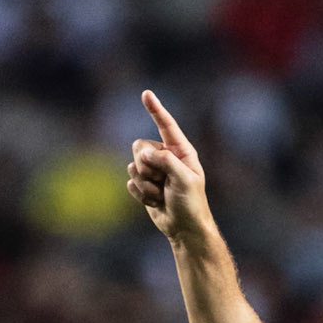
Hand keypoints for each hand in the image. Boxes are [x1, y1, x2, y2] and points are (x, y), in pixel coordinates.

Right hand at [127, 91, 210, 242]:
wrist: (185, 229)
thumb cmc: (191, 204)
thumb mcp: (185, 180)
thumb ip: (166, 161)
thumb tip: (142, 153)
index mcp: (180, 151)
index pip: (166, 125)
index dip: (155, 110)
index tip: (146, 94)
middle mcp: (165, 157)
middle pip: (139, 146)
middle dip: (147, 166)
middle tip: (162, 182)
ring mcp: (153, 170)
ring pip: (134, 165)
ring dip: (146, 185)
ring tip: (162, 195)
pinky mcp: (144, 184)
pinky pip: (131, 182)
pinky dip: (142, 195)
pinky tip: (156, 202)